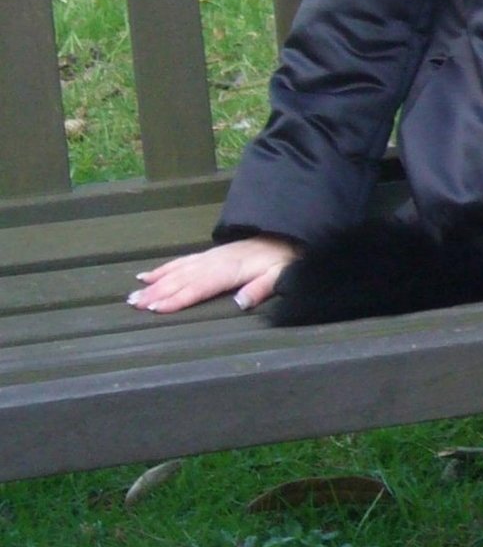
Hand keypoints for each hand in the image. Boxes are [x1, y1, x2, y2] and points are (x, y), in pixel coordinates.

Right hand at [127, 236, 300, 313]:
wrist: (286, 237)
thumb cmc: (283, 260)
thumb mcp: (280, 275)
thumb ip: (261, 289)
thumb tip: (239, 303)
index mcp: (230, 270)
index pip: (199, 287)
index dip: (177, 299)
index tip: (155, 308)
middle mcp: (215, 262)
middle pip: (181, 280)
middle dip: (156, 293)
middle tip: (133, 305)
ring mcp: (209, 257)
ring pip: (177, 271)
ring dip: (154, 283)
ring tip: (133, 295)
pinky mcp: (209, 255)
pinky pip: (181, 261)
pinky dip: (163, 269)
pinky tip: (147, 276)